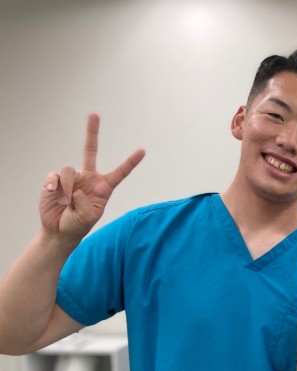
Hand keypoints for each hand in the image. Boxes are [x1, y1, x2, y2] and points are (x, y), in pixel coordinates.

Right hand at [39, 113, 144, 240]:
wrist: (59, 229)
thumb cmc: (78, 224)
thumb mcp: (89, 217)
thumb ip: (86, 202)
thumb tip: (76, 188)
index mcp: (103, 187)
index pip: (119, 172)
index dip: (130, 162)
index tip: (142, 151)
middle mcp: (88, 178)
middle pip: (90, 150)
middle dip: (92, 132)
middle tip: (94, 114)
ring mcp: (71, 177)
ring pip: (69, 170)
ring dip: (67, 189)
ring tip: (66, 203)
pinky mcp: (55, 179)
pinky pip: (54, 176)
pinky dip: (54, 185)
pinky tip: (53, 194)